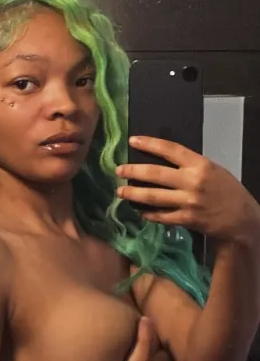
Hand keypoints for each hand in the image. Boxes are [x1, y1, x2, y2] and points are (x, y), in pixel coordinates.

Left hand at [116, 136, 259, 244]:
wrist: (242, 219)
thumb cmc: (227, 191)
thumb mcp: (213, 170)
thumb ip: (190, 166)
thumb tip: (163, 162)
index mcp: (200, 164)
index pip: (170, 149)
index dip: (150, 144)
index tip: (132, 141)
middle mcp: (192, 181)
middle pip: (156, 174)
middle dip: (133, 172)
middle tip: (118, 170)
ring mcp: (188, 202)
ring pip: (154, 197)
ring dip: (134, 194)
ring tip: (120, 192)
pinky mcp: (186, 219)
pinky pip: (162, 216)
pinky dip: (149, 214)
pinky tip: (139, 212)